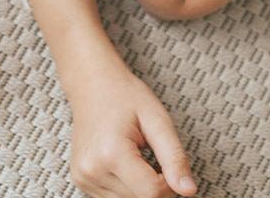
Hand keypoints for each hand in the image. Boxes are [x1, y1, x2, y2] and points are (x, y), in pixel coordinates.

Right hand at [68, 63, 196, 197]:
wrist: (90, 83)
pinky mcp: (81, 179)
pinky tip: (121, 162)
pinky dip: (126, 186)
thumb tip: (188, 191)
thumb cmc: (124, 95)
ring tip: (133, 155)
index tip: (165, 160)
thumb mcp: (157, 119)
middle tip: (148, 153)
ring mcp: (83, 176)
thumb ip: (174, 157)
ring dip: (139, 187)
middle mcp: (91, 169)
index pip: (153, 193)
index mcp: (110, 152)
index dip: (169, 182)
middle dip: (154, 184)